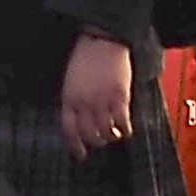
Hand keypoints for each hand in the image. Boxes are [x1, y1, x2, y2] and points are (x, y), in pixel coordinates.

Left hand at [61, 33, 138, 151]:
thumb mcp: (71, 80)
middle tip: (101, 141)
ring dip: (111, 137)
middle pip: (89, 134)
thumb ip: (74, 100)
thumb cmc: (86, 57)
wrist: (103, 40)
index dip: (75, 145)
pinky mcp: (119, 97)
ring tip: (114, 135)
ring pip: (107, 132)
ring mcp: (102, 101)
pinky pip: (123, 123)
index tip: (81, 155)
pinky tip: (126, 130)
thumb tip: (81, 121)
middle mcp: (84, 103)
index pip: (69, 129)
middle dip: (96, 142)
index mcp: (69, 98)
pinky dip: (125, 130)